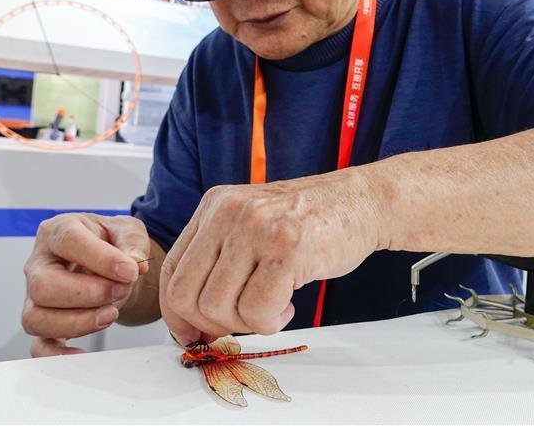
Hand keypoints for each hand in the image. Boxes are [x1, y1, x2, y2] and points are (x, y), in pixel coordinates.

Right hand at [23, 213, 150, 356]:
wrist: (108, 261)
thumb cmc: (111, 242)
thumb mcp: (128, 230)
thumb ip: (133, 243)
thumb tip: (136, 265)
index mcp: (57, 231)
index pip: (68, 241)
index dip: (100, 259)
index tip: (130, 271)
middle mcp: (39, 263)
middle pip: (44, 285)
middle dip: (88, 294)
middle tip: (121, 290)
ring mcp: (35, 295)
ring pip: (37, 317)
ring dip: (78, 322)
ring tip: (111, 314)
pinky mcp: (42, 321)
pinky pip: (38, 345)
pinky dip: (56, 354)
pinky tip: (82, 353)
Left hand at [160, 168, 383, 343]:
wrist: (362, 201)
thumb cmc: (309, 221)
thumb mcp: (251, 224)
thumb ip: (219, 260)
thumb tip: (190, 320)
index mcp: (214, 205)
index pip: (171, 270)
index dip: (176, 312)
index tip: (192, 333)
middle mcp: (229, 212)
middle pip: (187, 295)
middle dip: (212, 324)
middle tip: (241, 322)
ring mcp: (257, 228)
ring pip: (220, 308)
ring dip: (247, 323)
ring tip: (273, 306)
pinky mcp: (287, 249)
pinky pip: (257, 312)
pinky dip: (271, 322)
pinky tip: (289, 304)